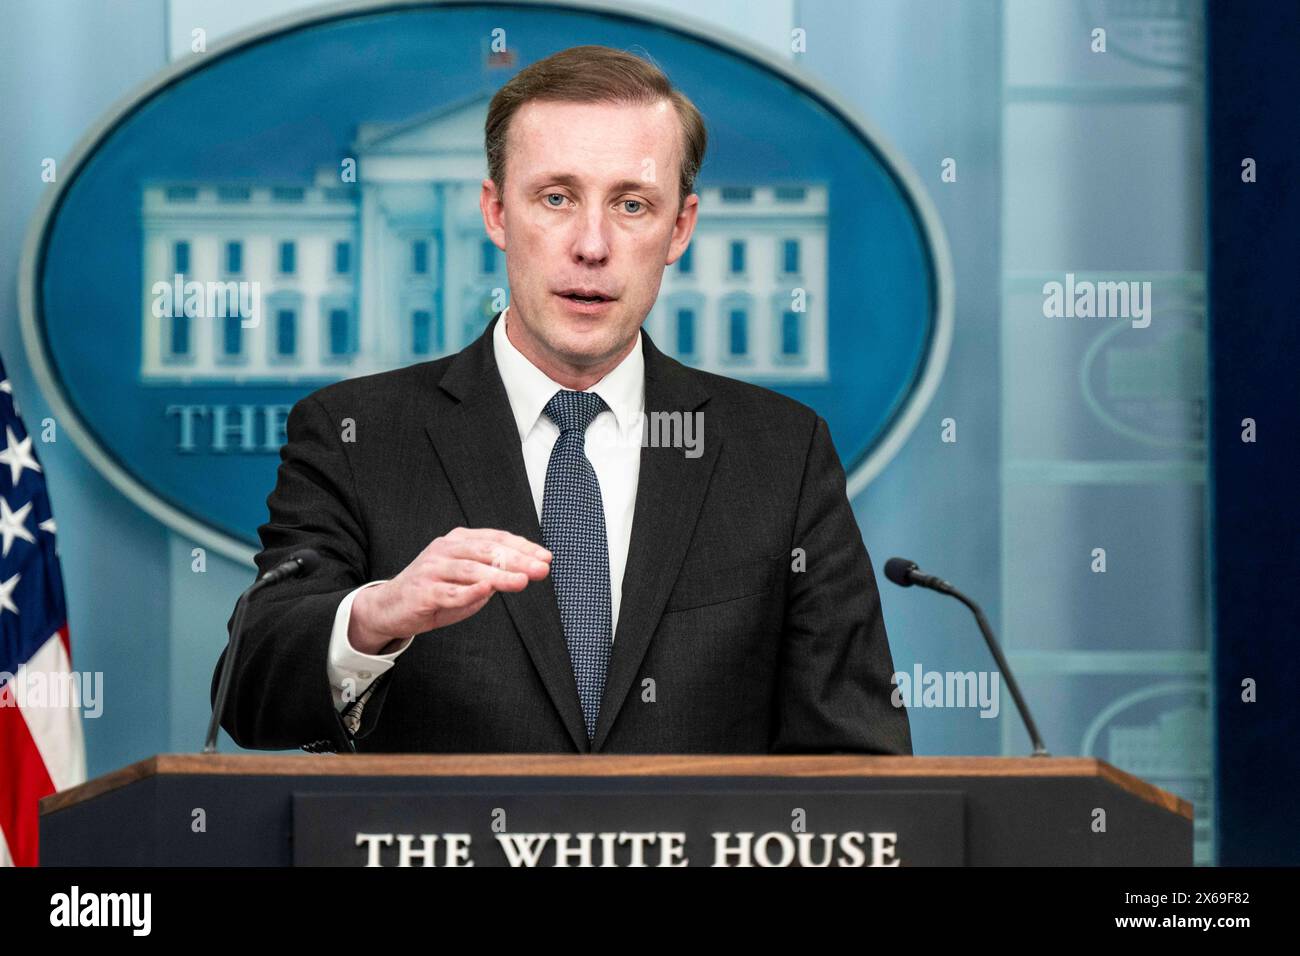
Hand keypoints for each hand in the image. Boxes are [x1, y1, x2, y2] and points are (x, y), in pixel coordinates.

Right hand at [348, 527, 550, 653]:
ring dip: (499, 575)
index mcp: (459, 541)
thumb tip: (521, 573)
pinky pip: (449, 592)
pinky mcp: (422, 591)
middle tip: (541, 569)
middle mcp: (445, 550)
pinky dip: (469, 592)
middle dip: (518, 559)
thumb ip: (491, 575)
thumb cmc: (434, 592)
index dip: (523, 547)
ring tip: (522, 581)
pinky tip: (486, 590)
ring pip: (472, 570)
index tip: (546, 558)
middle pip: (487, 551)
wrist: (389, 608)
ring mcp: (432, 569)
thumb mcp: (467, 581)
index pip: (496, 539)